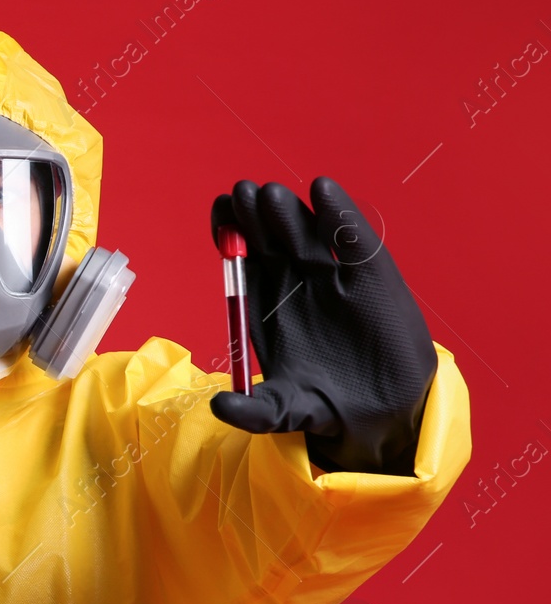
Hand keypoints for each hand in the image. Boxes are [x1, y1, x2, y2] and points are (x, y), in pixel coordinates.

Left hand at [208, 176, 436, 475]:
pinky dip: (339, 214)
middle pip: (270, 238)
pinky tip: (323, 189)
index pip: (242, 260)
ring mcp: (331, 277)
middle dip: (255, 215)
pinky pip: (351, 239)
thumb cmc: (325, 405)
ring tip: (270, 195)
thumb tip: (219, 408)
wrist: (384, 414)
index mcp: (265, 306)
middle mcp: (294, 284)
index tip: (220, 210)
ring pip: (305, 233)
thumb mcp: (286, 411)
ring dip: (287, 211)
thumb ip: (255, 411)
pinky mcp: (371, 276)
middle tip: (242, 192)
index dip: (230, 233)